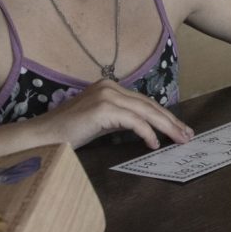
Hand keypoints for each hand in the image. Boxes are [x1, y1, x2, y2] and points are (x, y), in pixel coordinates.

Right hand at [33, 80, 193, 149]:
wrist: (42, 137)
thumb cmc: (68, 133)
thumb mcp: (101, 122)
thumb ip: (121, 119)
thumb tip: (147, 129)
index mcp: (110, 87)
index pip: (144, 102)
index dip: (165, 116)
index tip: (180, 129)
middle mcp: (110, 87)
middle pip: (149, 105)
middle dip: (171, 121)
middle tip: (188, 135)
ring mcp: (106, 95)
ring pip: (146, 112)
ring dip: (166, 127)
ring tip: (179, 140)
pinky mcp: (102, 109)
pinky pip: (134, 121)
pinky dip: (147, 133)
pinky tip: (154, 144)